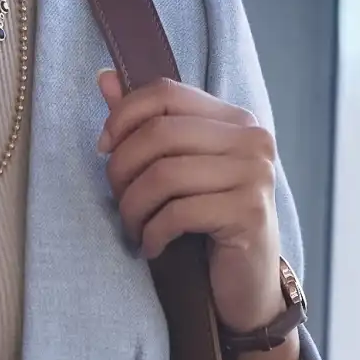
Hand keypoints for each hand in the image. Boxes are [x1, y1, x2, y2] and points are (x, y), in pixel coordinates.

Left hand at [93, 68, 286, 332]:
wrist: (246, 283)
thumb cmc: (205, 221)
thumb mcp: (175, 167)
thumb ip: (144, 122)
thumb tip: (104, 76)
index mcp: (235, 119)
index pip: (165, 93)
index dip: (122, 117)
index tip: (104, 149)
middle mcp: (253, 139)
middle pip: (158, 134)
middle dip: (121, 170)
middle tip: (117, 199)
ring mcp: (256, 175)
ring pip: (164, 175)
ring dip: (133, 207)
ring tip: (133, 227)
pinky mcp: (250, 213)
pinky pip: (178, 213)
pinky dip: (152, 233)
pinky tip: (152, 245)